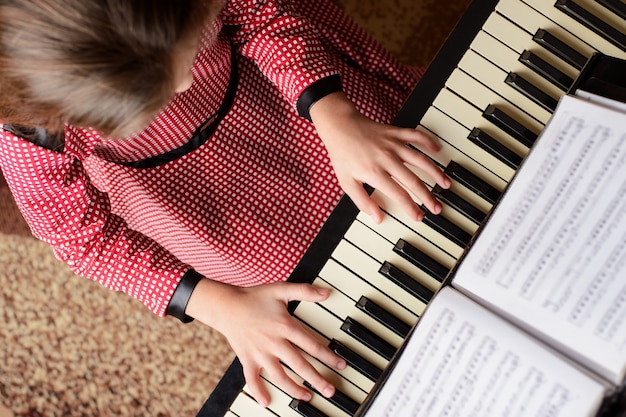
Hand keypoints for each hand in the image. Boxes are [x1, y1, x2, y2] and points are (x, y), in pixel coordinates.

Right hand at [185, 279, 345, 406]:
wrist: (226, 305)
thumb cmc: (254, 297)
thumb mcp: (281, 289)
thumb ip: (305, 291)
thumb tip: (326, 293)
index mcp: (285, 327)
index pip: (312, 346)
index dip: (329, 357)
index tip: (340, 365)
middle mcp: (274, 343)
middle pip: (300, 365)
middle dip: (317, 379)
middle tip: (330, 391)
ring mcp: (260, 353)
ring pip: (280, 376)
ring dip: (294, 389)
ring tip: (307, 397)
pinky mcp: (247, 359)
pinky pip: (252, 379)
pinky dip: (258, 391)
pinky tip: (265, 401)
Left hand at [310, 92, 450, 222]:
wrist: (340, 127)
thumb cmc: (342, 155)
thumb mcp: (346, 183)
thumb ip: (362, 201)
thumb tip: (377, 218)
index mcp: (375, 172)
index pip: (398, 194)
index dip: (411, 207)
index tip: (419, 216)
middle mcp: (387, 159)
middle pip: (413, 180)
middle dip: (428, 196)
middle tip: (437, 208)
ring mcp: (393, 144)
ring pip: (420, 159)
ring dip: (435, 172)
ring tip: (445, 184)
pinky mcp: (395, 133)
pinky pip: (415, 136)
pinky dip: (428, 141)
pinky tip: (437, 149)